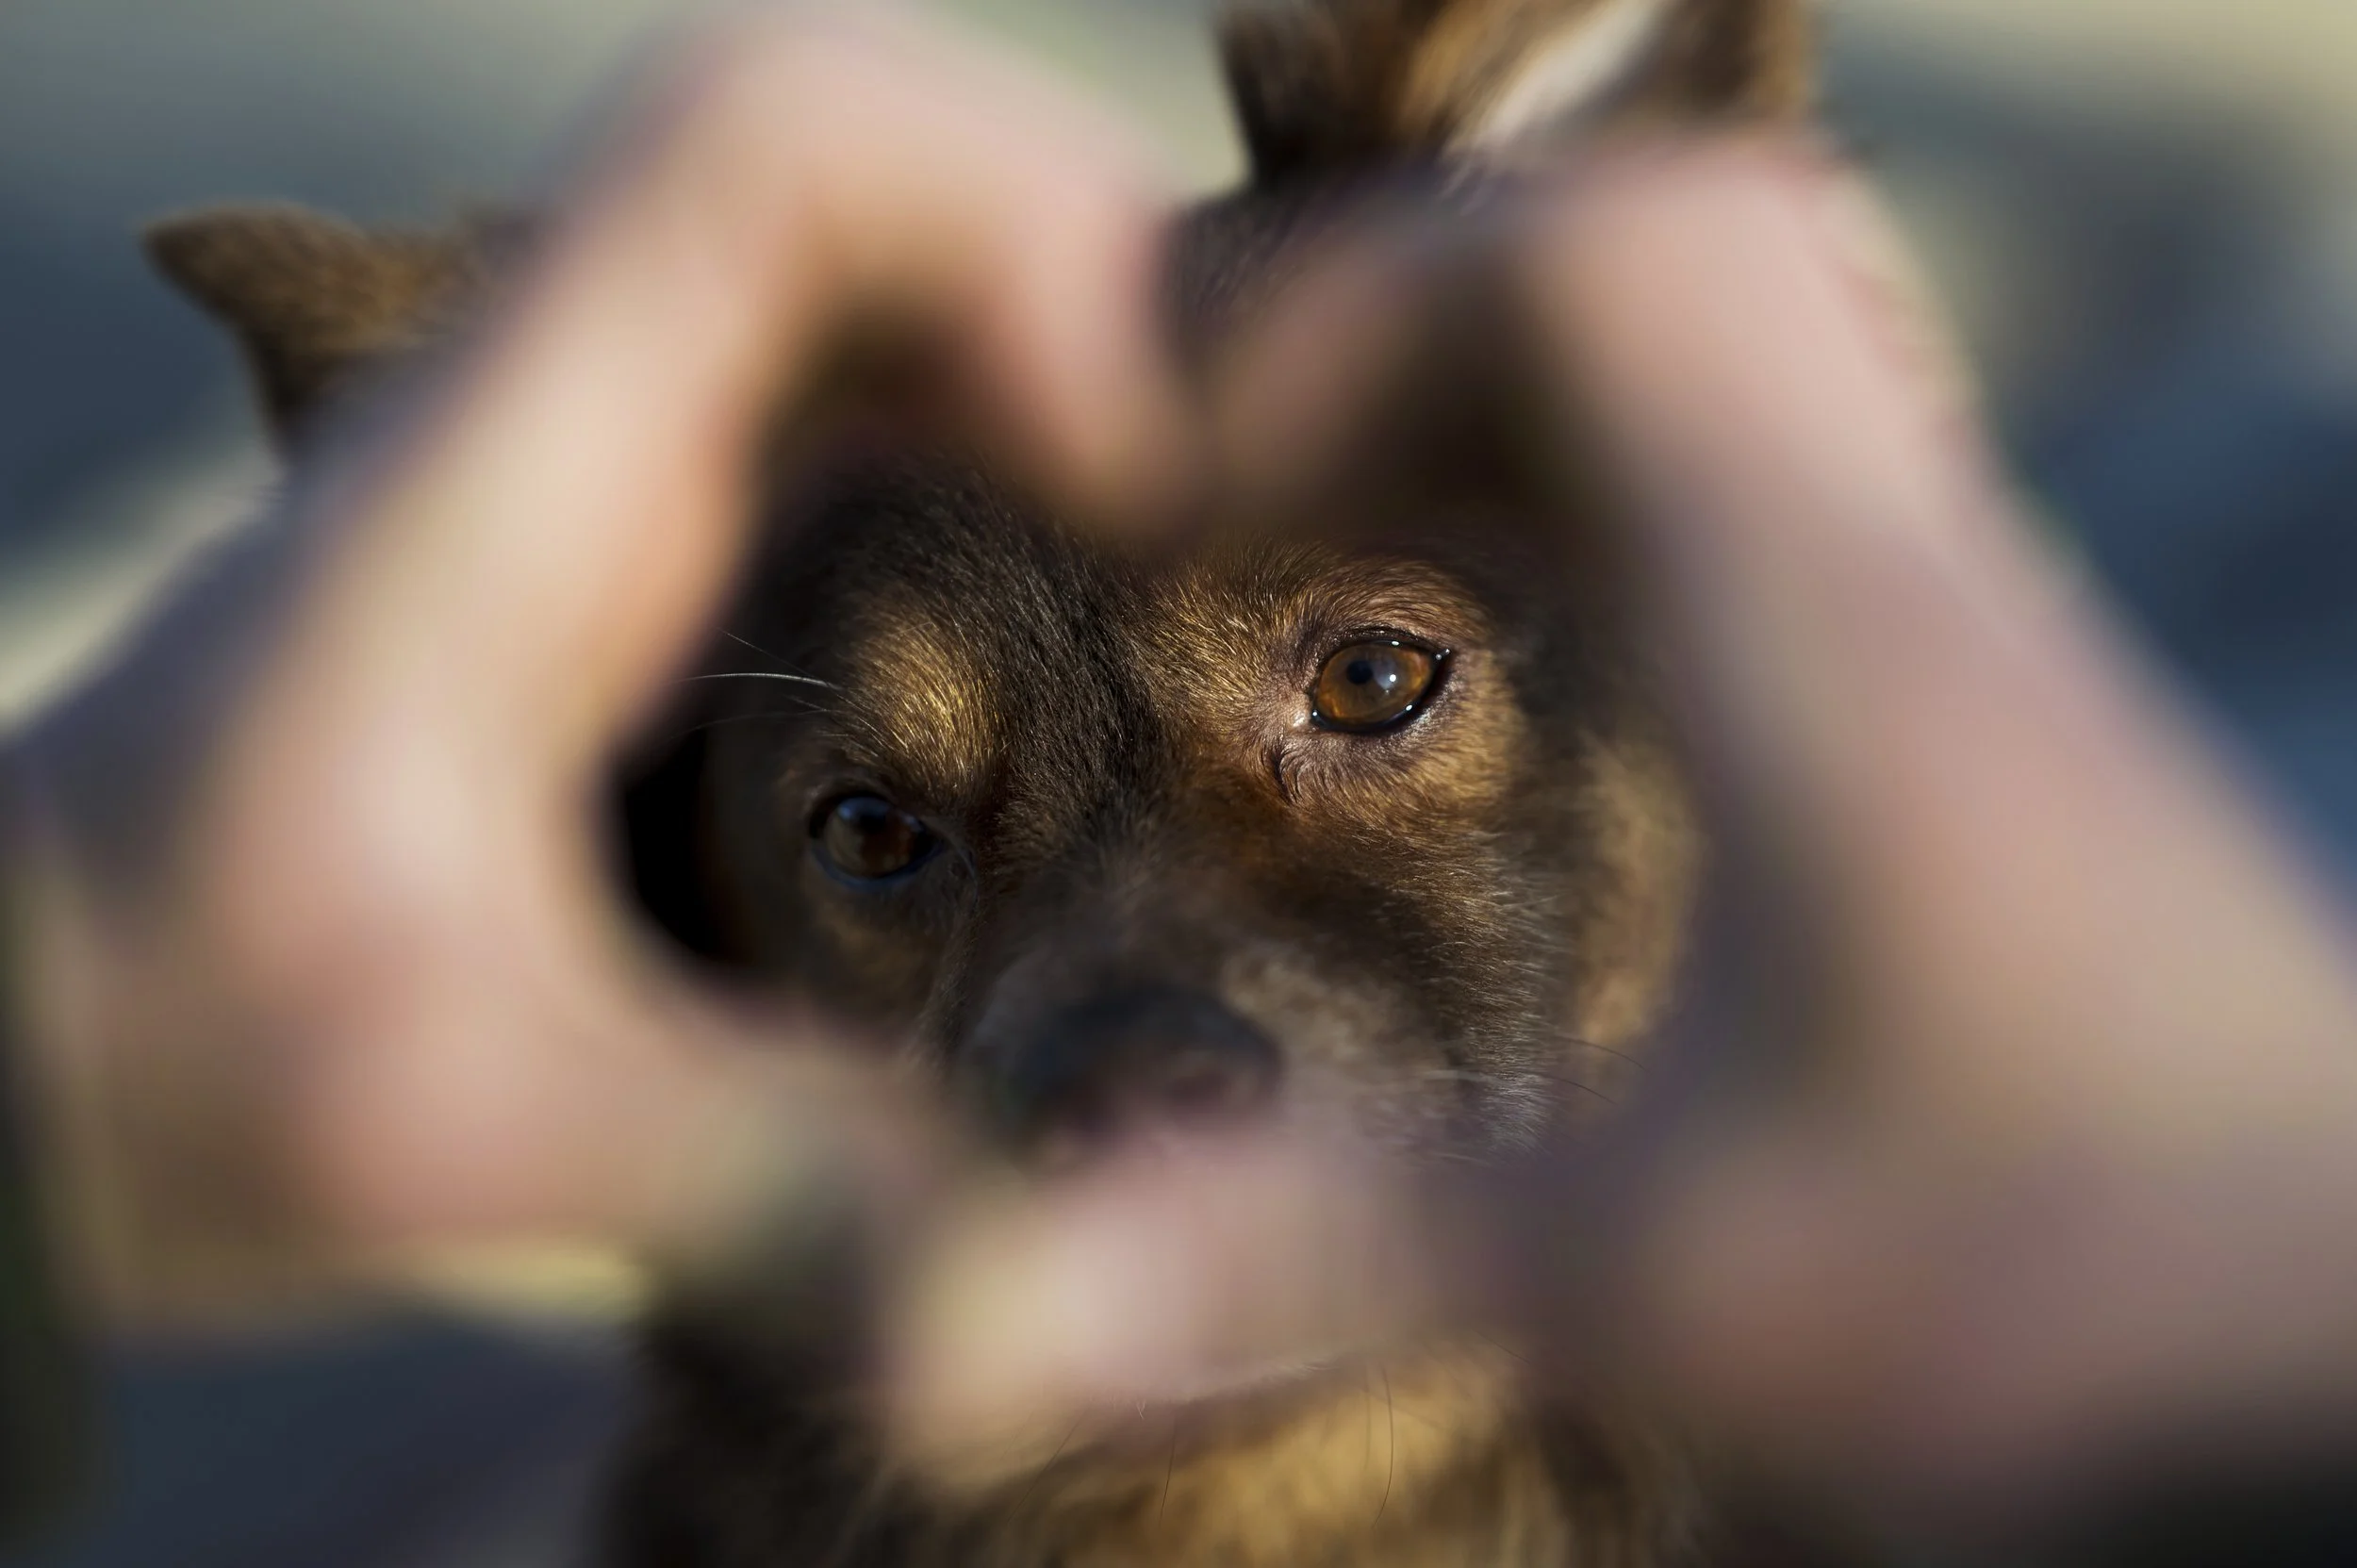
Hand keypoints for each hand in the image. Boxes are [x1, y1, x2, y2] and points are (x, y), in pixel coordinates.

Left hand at [6, 5, 1186, 1319]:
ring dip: (1078, 328)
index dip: (1008, 218)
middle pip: (876, 159)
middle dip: (1102, 262)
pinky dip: (1027, 420)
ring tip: (1248, 492)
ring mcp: (616, 467)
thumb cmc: (148, 1052)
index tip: (1143, 447)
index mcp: (508, 476)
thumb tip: (1042, 1296)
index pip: (771, 145)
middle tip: (1279, 460)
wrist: (20, 1044)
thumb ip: (739, 1176)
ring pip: (888, 257)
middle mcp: (572, 416)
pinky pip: (878, 388)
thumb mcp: (437, 1126)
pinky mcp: (650, 545)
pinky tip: (1120, 555)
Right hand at [886, 145, 2356, 1524]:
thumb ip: (1330, 1244)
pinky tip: (1511, 637)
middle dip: (1422, 321)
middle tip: (1238, 457)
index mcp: (1828, 634)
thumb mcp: (1666, 1281)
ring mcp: (1961, 641)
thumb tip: (1022, 1293)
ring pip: (1736, 370)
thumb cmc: (2087, 1307)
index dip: (1378, 303)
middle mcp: (1912, 585)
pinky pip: (1770, 503)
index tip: (1200, 449)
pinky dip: (1605, 508)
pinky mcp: (1980, 728)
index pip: (1613, 272)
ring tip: (1333, 514)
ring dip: (1516, 402)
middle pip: (1671, 264)